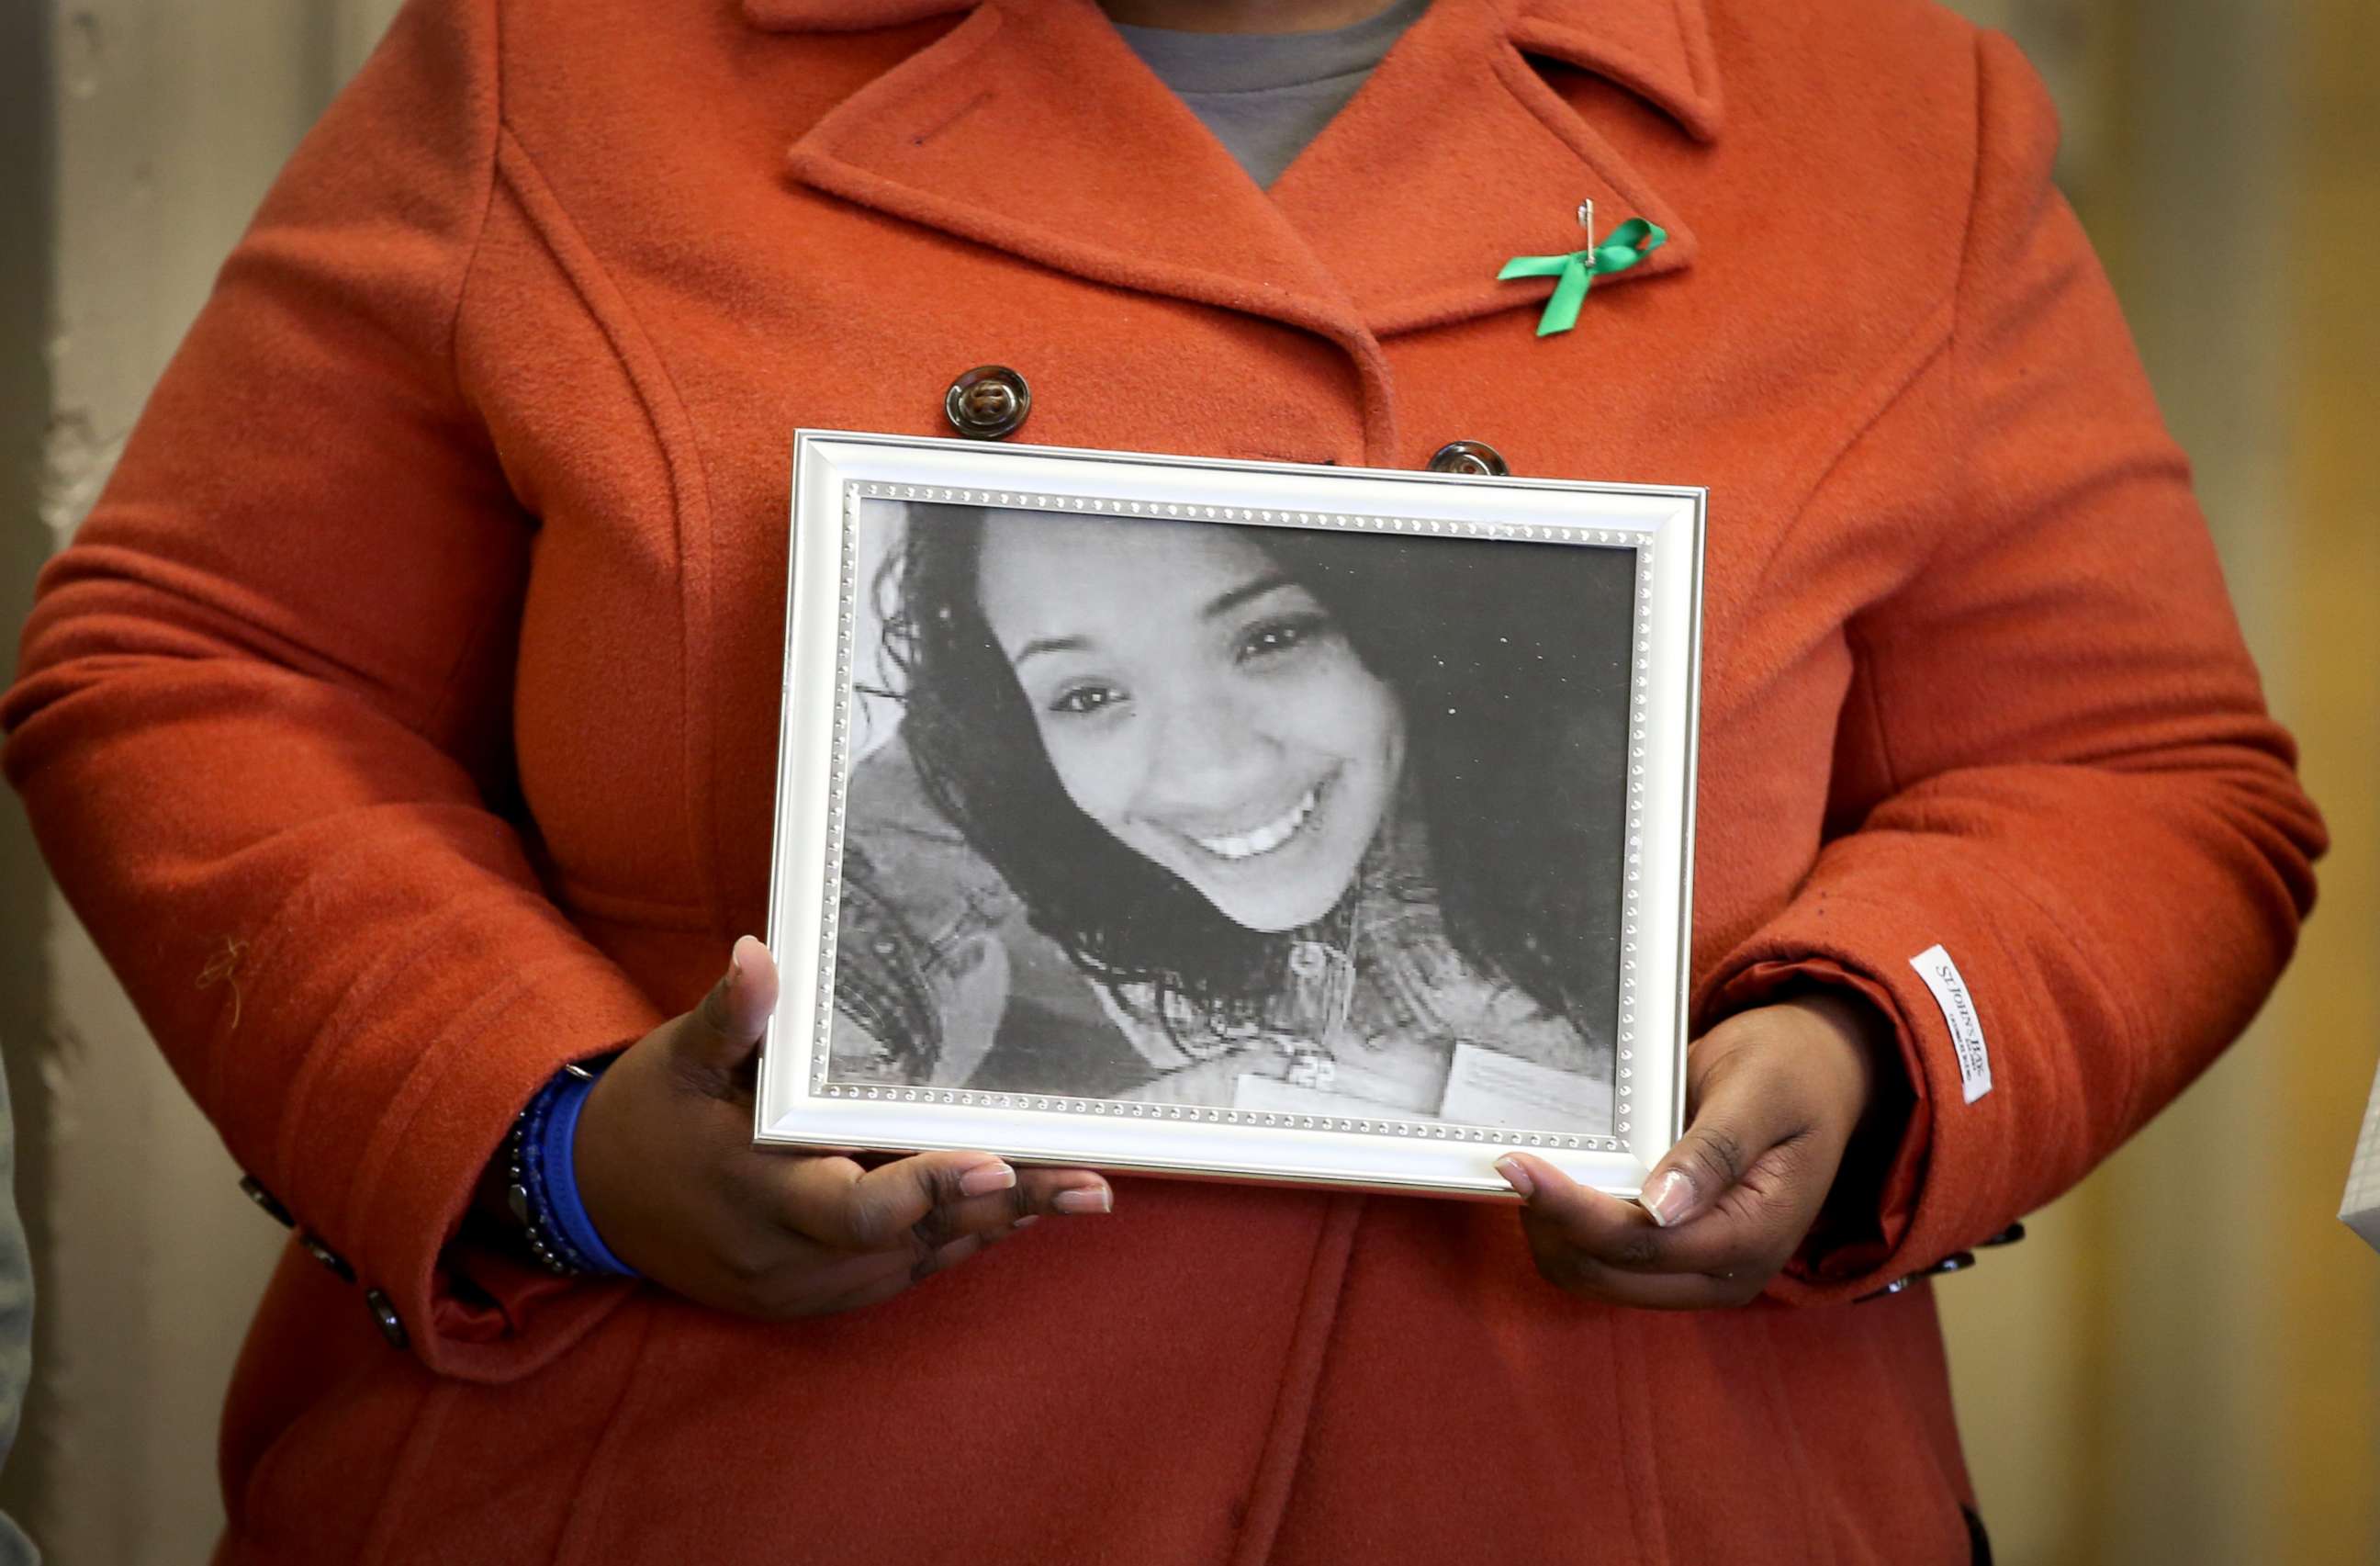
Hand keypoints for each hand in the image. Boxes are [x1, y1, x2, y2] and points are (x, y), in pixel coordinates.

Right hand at [573, 936, 1114, 1317]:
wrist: (593, 1201)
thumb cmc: (648, 1115)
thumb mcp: (679, 1059)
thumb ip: (729, 1018)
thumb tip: (760, 956)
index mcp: (758, 1192)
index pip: (859, 1208)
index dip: (930, 1189)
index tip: (998, 1163)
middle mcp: (788, 1256)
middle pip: (916, 1240)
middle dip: (1006, 1210)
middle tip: (1093, 1185)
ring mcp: (802, 1289)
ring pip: (919, 1264)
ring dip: (995, 1229)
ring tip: (1081, 1194)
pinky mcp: (809, 1300)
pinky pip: (899, 1277)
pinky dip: (955, 1244)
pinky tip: (1013, 1214)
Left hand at [1493, 992, 1884, 1308]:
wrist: (1817, 1080)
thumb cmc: (1791, 1076)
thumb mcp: (1760, 1094)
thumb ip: (1714, 1152)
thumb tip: (1660, 1208)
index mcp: (1754, 1236)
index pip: (1640, 1243)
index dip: (1571, 1208)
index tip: (1517, 1165)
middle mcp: (1726, 1274)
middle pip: (1606, 1273)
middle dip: (1553, 1224)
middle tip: (1514, 1162)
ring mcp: (1699, 1275)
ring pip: (1594, 1277)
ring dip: (1554, 1231)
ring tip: (1533, 1170)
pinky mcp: (1675, 1262)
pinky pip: (1604, 1263)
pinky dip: (1570, 1230)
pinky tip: (1558, 1184)